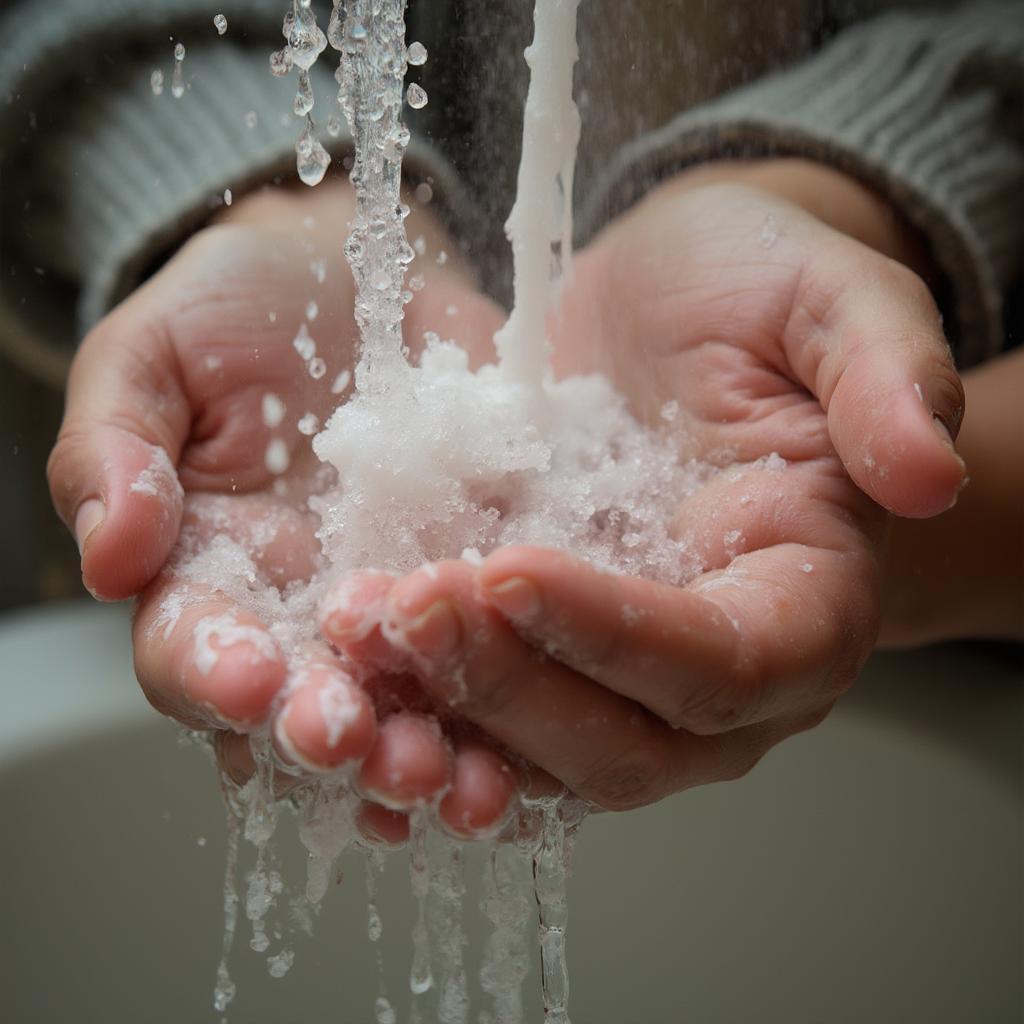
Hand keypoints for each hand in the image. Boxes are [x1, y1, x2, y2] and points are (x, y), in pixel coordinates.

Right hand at [47, 182, 516, 839]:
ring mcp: (395, 612)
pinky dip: (512, 713)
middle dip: (341, 743)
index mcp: (207, 578)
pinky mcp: (479, 589)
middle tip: (378, 753)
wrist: (359, 277)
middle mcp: (301, 619)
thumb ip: (112, 453)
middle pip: (308, 710)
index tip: (256, 683)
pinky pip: (497, 665)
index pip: (196, 655)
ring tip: (467, 782)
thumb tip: (107, 555)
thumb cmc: (237, 311)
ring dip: (433, 758)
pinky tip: (531, 749)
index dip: (219, 678)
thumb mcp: (152, 360)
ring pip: (406, 713)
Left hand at [351, 163, 965, 810]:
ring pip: (540, 753)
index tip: (512, 568)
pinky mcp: (543, 657)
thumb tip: (928, 470)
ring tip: (352, 633)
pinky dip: (416, 697)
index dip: (624, 635)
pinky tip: (345, 649)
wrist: (669, 313)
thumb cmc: (756, 295)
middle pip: (626, 742)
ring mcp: (621, 677)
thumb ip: (887, 376)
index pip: (729, 662)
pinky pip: (481, 712)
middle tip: (407, 606)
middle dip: (512, 689)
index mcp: (805, 597)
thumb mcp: (831, 300)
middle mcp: (718, 672)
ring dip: (444, 712)